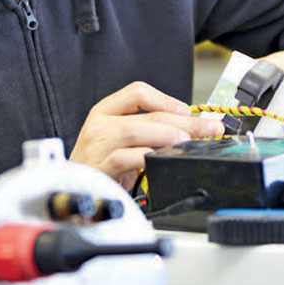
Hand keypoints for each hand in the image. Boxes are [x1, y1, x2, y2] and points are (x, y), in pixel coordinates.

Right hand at [70, 82, 224, 188]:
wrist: (73, 192)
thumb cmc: (101, 164)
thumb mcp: (122, 141)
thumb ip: (148, 131)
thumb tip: (192, 127)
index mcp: (105, 112)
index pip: (137, 92)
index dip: (166, 99)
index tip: (188, 110)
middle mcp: (99, 125)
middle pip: (147, 114)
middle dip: (184, 120)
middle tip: (210, 128)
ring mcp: (97, 146)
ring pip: (135, 131)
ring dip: (167, 135)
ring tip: (187, 141)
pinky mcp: (98, 169)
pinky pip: (125, 158)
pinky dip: (146, 157)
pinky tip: (161, 159)